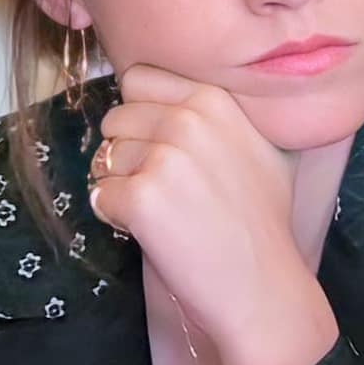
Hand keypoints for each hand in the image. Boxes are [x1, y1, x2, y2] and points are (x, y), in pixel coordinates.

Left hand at [88, 64, 310, 350]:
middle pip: (116, 117)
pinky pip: (100, 194)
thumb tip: (183, 97)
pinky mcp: (141, 198)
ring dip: (120, 183)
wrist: (262, 285)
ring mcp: (164, 157)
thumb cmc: (264, 220)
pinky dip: (114, 214)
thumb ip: (222, 113)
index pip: (139, 79)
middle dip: (127, 149)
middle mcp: (188, 119)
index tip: (158, 141)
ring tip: (159, 210)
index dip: (140, 112)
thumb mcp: (263, 145)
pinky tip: (148, 229)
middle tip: (159, 184)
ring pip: (105, 156)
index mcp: (214, 98)